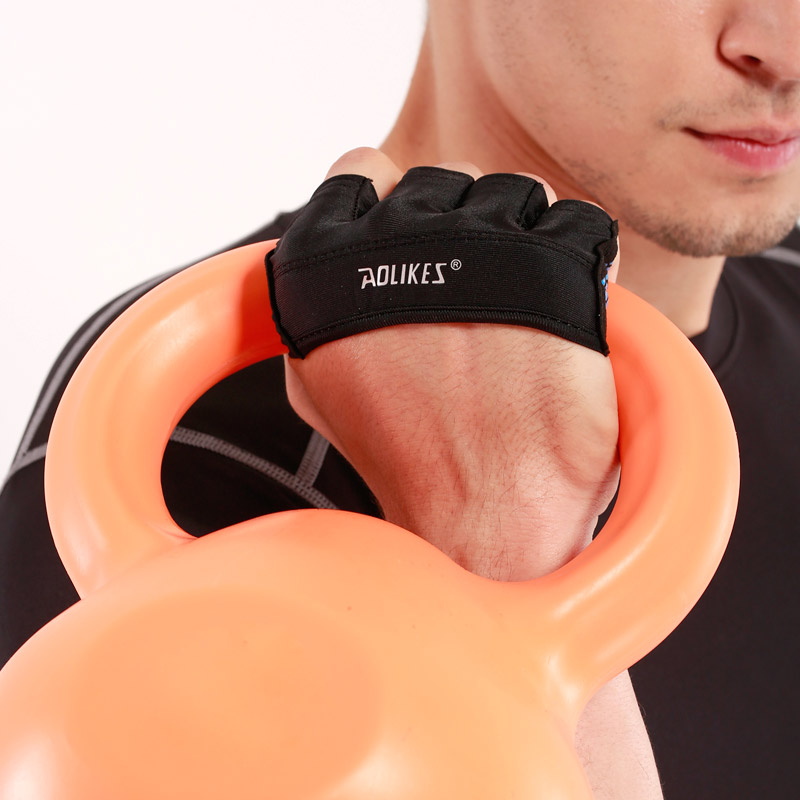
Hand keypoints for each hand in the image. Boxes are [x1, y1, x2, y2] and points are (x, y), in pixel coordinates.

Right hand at [279, 147, 619, 580]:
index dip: (392, 198)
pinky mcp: (558, 268)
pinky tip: (565, 310)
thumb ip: (316, 305)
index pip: (358, 169)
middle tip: (480, 290)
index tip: (418, 238)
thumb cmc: (407, 454)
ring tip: (525, 306)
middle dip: (466, 223)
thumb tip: (326, 255)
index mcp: (329, 263)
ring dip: (526, 235)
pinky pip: (579, 222)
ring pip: (516, 192)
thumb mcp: (320, 379)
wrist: (485, 512)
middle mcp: (397, 240)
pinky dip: (579, 257)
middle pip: (445, 178)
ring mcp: (479, 249)